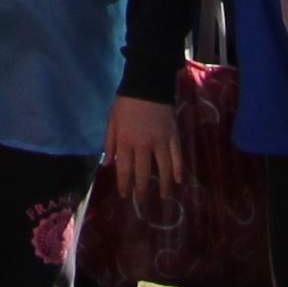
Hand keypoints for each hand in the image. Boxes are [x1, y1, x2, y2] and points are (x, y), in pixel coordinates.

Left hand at [103, 92, 183, 219]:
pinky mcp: (173, 135)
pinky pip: (177, 156)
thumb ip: (110, 143)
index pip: (124, 169)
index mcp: (126, 141)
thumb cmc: (126, 102)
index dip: (124, 184)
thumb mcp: (112, 121)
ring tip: (163, 198)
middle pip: (143, 172)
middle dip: (142, 190)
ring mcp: (160, 141)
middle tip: (142, 203)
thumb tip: (108, 165)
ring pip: (163, 168)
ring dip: (163, 185)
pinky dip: (179, 169)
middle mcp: (143, 144)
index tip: (125, 196)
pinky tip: (179, 180)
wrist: (147, 83)